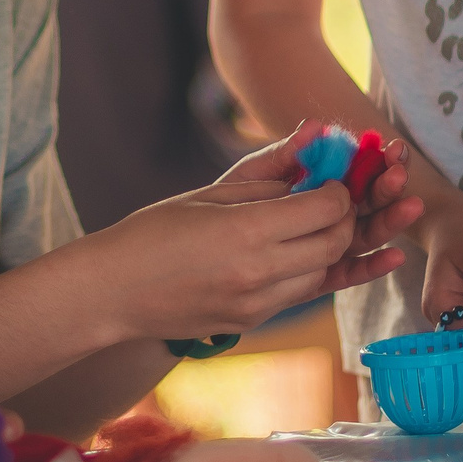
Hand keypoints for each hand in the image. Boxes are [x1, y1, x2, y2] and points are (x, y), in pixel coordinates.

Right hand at [87, 122, 412, 342]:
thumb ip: (269, 172)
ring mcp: (258, 303)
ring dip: (337, 246)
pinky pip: (301, 294)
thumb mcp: (210, 192)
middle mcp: (259, 272)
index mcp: (246, 230)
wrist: (113, 292)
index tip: (334, 178)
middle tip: (343, 200)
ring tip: (347, 225)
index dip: (340, 190)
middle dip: (349, 218)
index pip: (325, 209)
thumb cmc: (152, 232)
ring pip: (324, 272)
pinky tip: (334, 256)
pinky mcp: (254, 322)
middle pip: (334, 243)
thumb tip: (317, 139)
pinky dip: (315, 271)